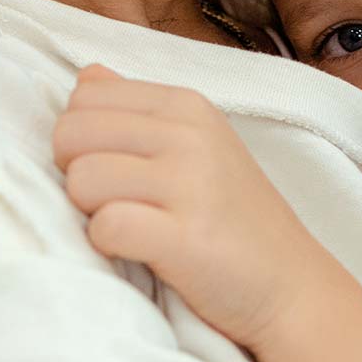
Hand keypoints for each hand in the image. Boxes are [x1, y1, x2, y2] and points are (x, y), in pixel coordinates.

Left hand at [54, 66, 339, 347]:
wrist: (291, 286)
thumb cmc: (233, 218)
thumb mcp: (198, 144)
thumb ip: (137, 108)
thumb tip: (86, 76)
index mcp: (187, 105)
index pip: (85, 95)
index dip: (82, 138)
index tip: (116, 168)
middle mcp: (190, 135)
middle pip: (70, 133)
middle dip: (75, 173)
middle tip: (115, 202)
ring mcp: (192, 184)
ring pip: (81, 179)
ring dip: (90, 213)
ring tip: (132, 227)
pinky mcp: (187, 238)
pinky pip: (105, 228)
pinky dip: (108, 246)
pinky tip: (139, 251)